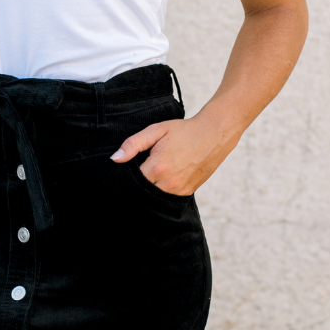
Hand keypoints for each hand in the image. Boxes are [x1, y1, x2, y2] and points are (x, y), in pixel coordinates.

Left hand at [110, 111, 236, 196]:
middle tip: (132, 177)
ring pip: (154, 199)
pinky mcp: (187, 193)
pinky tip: (159, 182)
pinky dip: (160, 193)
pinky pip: (167, 198)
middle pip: (141, 193)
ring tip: (148, 178)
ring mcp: (179, 190)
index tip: (122, 172)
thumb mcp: (156, 130)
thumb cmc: (184, 131)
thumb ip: (133, 144)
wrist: (214, 134)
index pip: (130, 182)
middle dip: (134, 187)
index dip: (123, 178)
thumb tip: (115, 158)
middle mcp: (168, 183)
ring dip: (147, 191)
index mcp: (157, 167)